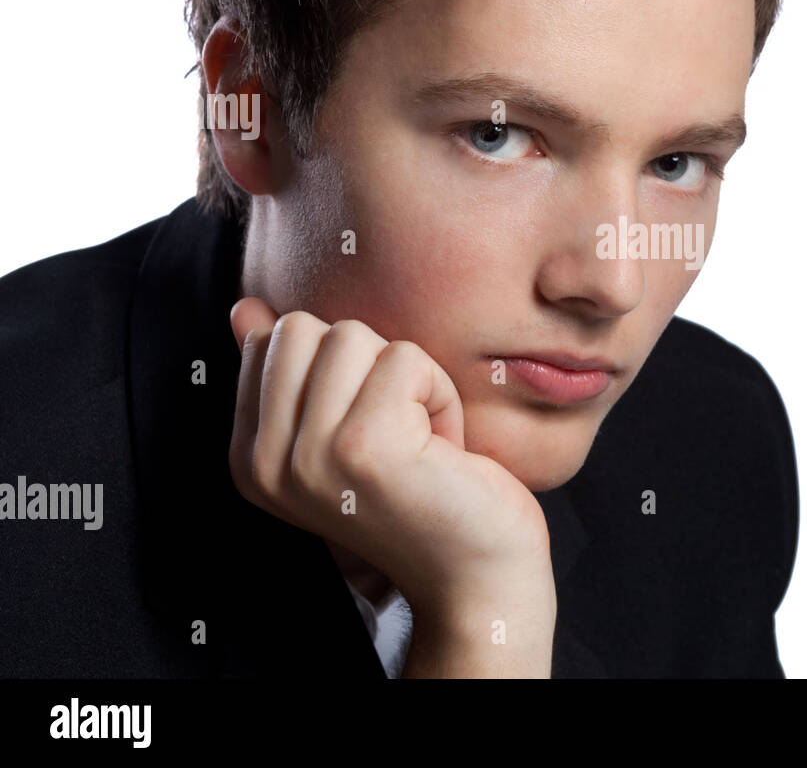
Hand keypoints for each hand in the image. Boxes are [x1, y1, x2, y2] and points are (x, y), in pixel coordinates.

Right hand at [227, 297, 554, 640]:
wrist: (479, 577)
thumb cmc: (426, 495)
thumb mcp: (347, 428)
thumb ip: (293, 371)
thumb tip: (247, 308)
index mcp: (252, 457)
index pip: (272, 339)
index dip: (343, 368)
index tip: (373, 429)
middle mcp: (267, 461)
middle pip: (306, 328)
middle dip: (370, 363)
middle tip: (402, 430)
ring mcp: (311, 456)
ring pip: (354, 336)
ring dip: (411, 380)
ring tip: (422, 442)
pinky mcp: (365, 446)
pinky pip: (406, 359)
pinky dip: (441, 395)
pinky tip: (443, 451)